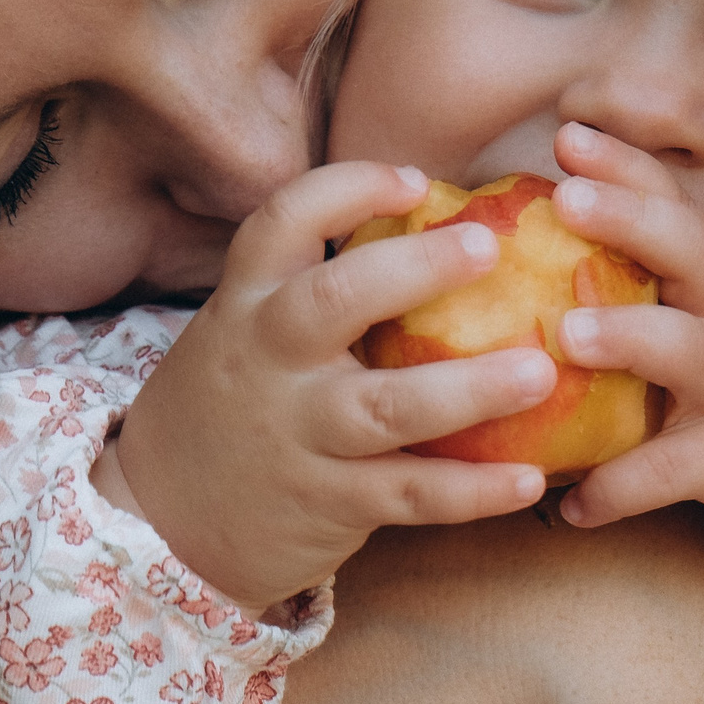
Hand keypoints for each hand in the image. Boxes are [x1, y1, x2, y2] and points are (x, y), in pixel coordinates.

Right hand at [92, 160, 557, 613]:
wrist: (162, 522)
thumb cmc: (241, 402)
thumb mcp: (250, 331)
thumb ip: (325, 289)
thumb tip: (457, 226)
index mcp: (249, 302)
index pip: (282, 223)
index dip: (349, 190)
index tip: (417, 181)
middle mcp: (269, 361)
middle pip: (335, 301)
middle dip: (415, 270)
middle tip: (490, 247)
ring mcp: (297, 435)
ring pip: (386, 407)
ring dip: (470, 390)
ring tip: (541, 373)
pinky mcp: (327, 504)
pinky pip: (409, 494)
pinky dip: (473, 491)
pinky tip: (532, 479)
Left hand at [550, 121, 703, 676]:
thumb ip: (680, 300)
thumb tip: (559, 283)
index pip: (682, 209)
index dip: (629, 170)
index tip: (569, 134)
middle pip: (697, 253)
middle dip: (632, 219)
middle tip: (566, 196)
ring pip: (695, 352)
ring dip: (631, 337)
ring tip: (564, 335)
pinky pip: (678, 472)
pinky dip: (622, 487)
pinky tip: (569, 505)